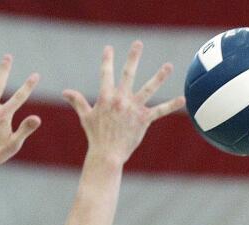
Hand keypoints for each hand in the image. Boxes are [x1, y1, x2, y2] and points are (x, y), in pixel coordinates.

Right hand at [64, 42, 184, 165]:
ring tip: (169, 66)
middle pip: (128, 73)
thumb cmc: (96, 137)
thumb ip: (77, 101)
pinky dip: (172, 105)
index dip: (107, 60)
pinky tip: (183, 99)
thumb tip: (65, 92)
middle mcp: (120, 99)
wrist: (107, 155)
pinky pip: (160, 111)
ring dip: (159, 77)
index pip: (105, 73)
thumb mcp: (85, 116)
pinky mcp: (143, 120)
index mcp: (106, 96)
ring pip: (148, 88)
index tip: (109, 48)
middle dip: (133, 58)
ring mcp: (133, 108)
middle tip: (138, 43)